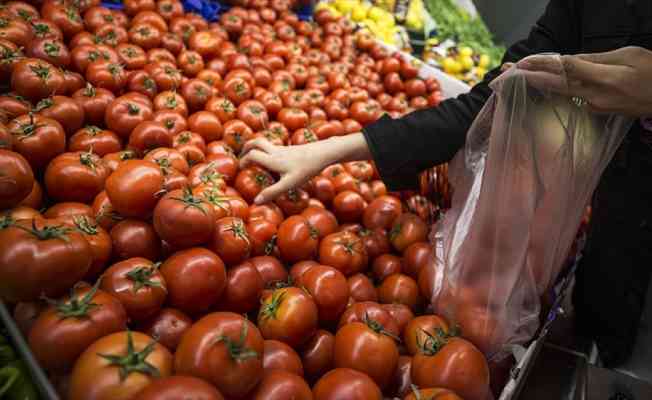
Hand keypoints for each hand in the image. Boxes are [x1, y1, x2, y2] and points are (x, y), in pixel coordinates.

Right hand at [239, 133, 370, 203]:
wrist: (323, 153)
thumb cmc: (306, 169)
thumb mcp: (290, 184)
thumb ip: (273, 192)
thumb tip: (256, 202)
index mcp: (272, 159)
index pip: (251, 155)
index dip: (243, 161)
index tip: (240, 169)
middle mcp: (276, 151)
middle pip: (256, 142)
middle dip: (246, 147)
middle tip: (242, 156)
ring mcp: (284, 149)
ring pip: (266, 143)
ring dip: (257, 148)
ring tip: (254, 159)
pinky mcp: (291, 149)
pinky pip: (275, 147)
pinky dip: (268, 151)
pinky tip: (273, 162)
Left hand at [516, 47, 651, 116]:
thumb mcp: (629, 56)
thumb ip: (597, 59)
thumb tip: (570, 59)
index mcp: (605, 80)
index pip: (567, 69)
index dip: (544, 65)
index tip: (523, 63)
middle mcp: (595, 97)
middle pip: (556, 85)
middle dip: (530, 77)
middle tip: (506, 72)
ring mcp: (595, 107)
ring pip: (561, 92)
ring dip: (538, 83)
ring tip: (517, 75)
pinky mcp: (596, 111)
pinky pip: (571, 97)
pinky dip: (555, 88)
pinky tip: (541, 83)